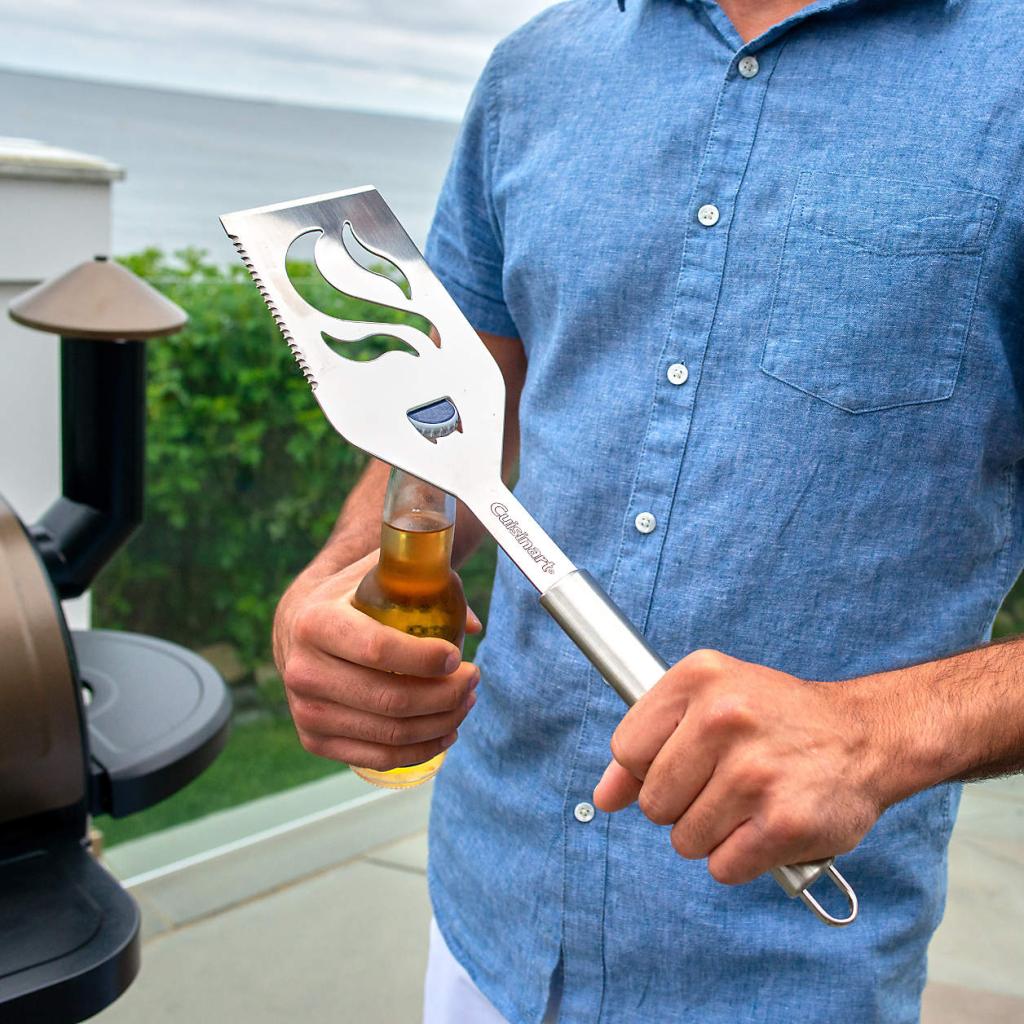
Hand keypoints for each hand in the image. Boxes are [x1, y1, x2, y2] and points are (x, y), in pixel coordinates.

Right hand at [273, 550, 481, 770]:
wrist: (298, 627)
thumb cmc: (351, 597)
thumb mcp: (379, 576)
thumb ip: (426, 587)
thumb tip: (472, 627)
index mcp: (316, 623)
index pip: (378, 649)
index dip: (425, 659)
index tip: (457, 656)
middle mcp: (303, 671)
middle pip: (390, 699)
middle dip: (446, 694)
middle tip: (473, 678)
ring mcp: (306, 712)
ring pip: (391, 734)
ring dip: (441, 722)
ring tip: (467, 702)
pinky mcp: (315, 742)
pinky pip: (379, 758)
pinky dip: (421, 750)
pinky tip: (447, 732)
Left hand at [592, 649, 884, 884]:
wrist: (865, 735)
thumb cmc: (775, 720)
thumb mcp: (707, 702)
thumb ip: (647, 746)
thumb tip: (602, 798)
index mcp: (699, 678)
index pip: (626, 750)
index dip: (648, 769)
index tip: (684, 762)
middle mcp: (725, 718)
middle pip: (653, 802)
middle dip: (681, 804)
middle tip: (725, 782)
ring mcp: (755, 772)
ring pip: (685, 839)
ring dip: (713, 834)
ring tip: (749, 802)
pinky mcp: (784, 822)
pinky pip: (722, 867)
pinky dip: (740, 858)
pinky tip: (766, 825)